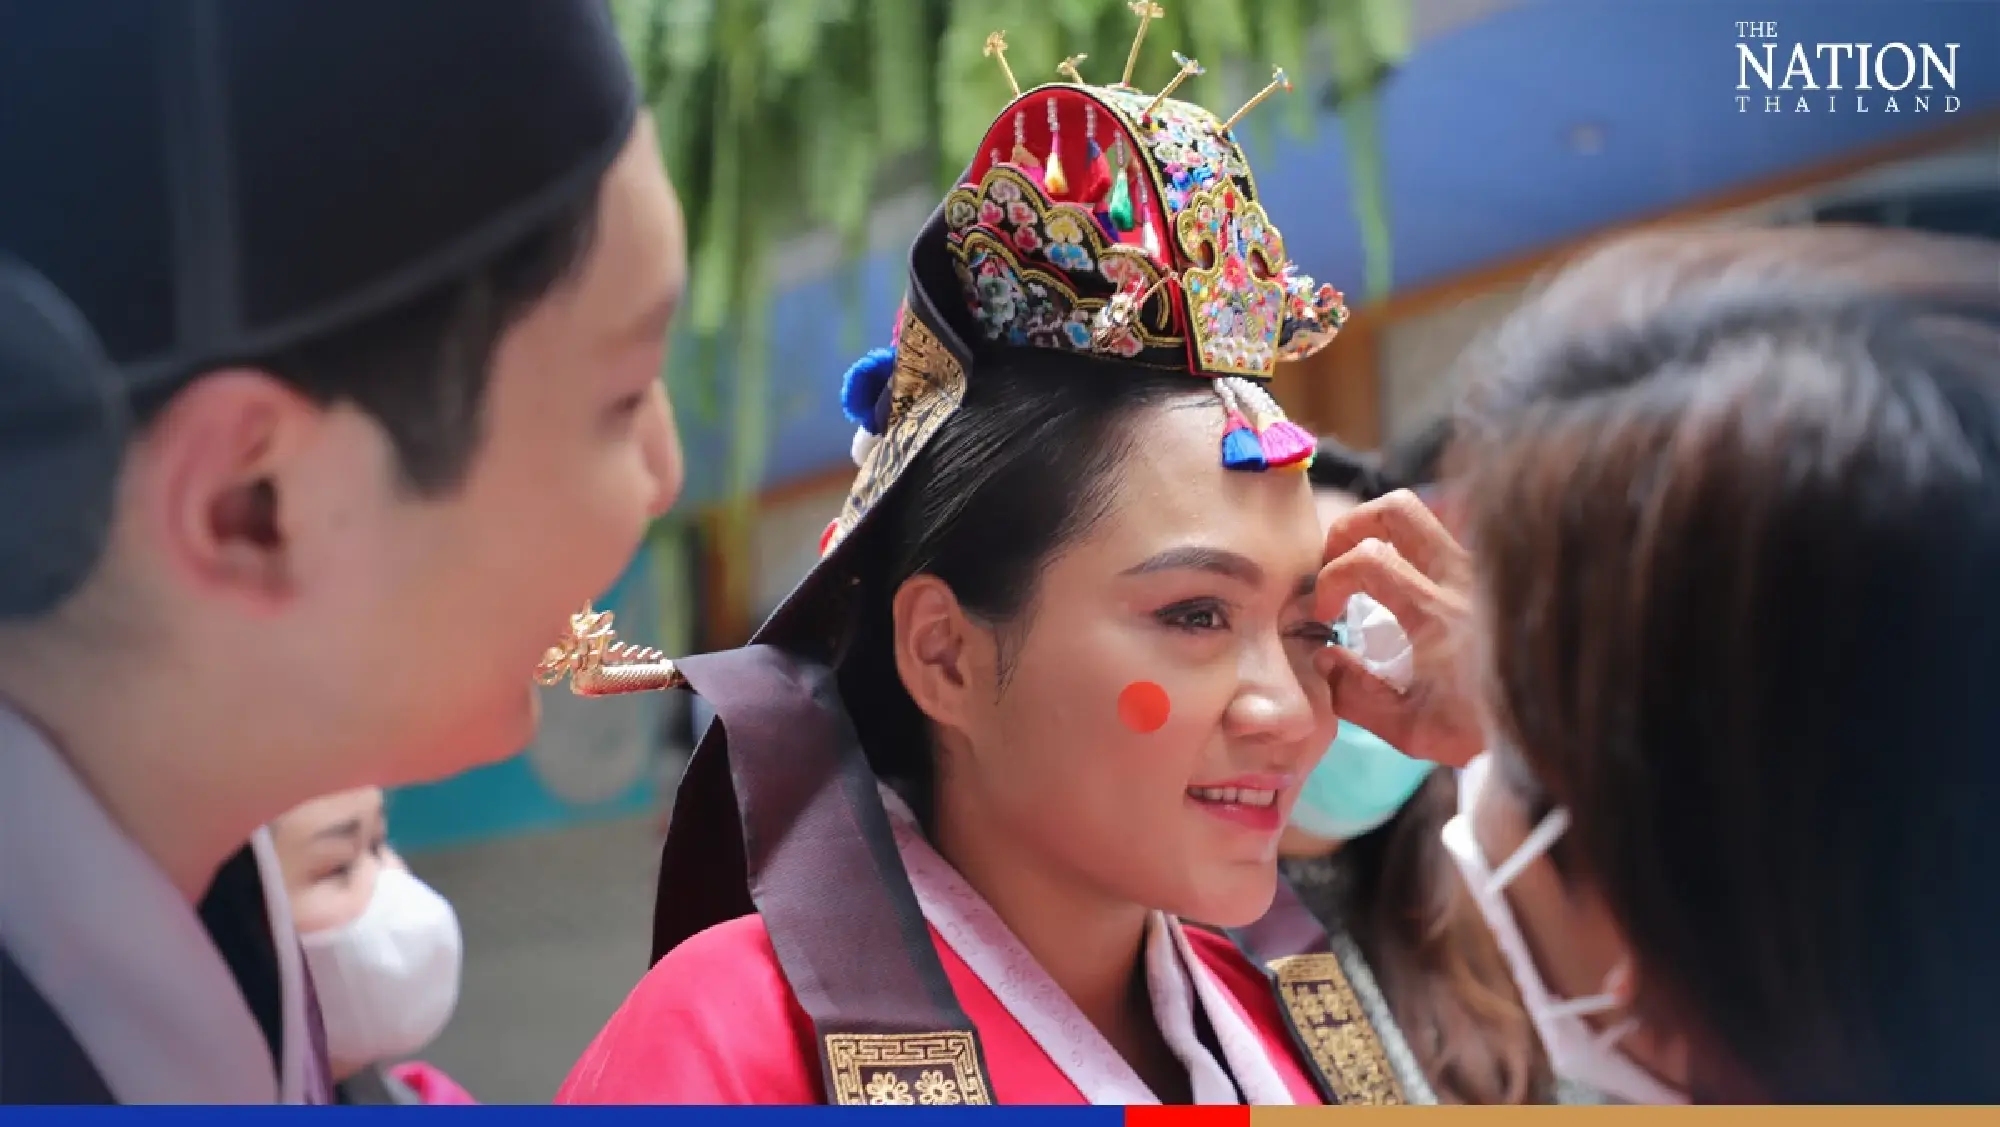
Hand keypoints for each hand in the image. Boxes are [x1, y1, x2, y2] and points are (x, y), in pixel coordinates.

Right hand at [1313, 490, 1485, 768]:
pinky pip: (1447, 541)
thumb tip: (1324, 657)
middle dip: (1350, 529)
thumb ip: (1356, 695)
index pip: (1366, 561)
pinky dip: (1415, 552)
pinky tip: (1407, 588)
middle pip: (1397, 510)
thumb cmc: (1482, 732)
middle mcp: (1461, 578)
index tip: (1324, 615)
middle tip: (1338, 565)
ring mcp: (1480, 571)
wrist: (1555, 728)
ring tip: (1367, 572)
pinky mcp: (1494, 575)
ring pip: (1424, 517)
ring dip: (1383, 534)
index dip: (1329, 581)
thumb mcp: (1411, 731)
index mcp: (1436, 613)